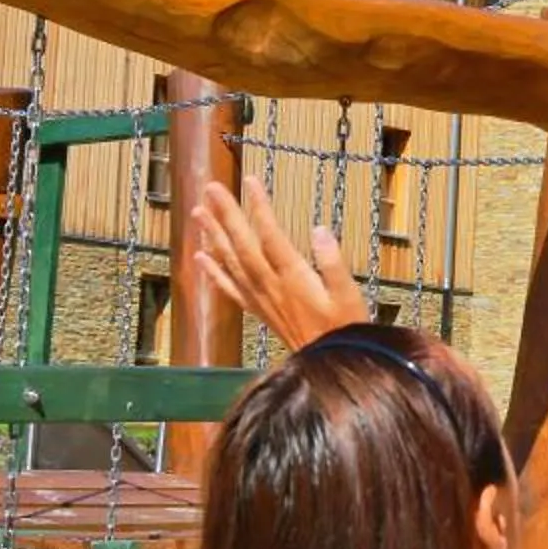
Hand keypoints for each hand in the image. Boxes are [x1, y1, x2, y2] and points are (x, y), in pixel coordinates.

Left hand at [187, 178, 367, 350]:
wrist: (329, 367)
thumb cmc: (345, 330)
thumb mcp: (349, 294)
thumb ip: (333, 262)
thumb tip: (318, 230)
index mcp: (294, 277)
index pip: (270, 234)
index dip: (258, 207)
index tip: (249, 181)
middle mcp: (271, 285)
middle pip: (243, 244)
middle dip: (226, 214)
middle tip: (210, 188)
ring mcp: (261, 298)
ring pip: (231, 263)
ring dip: (213, 237)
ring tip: (198, 214)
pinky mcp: (259, 310)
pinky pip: (230, 289)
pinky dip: (214, 273)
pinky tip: (201, 259)